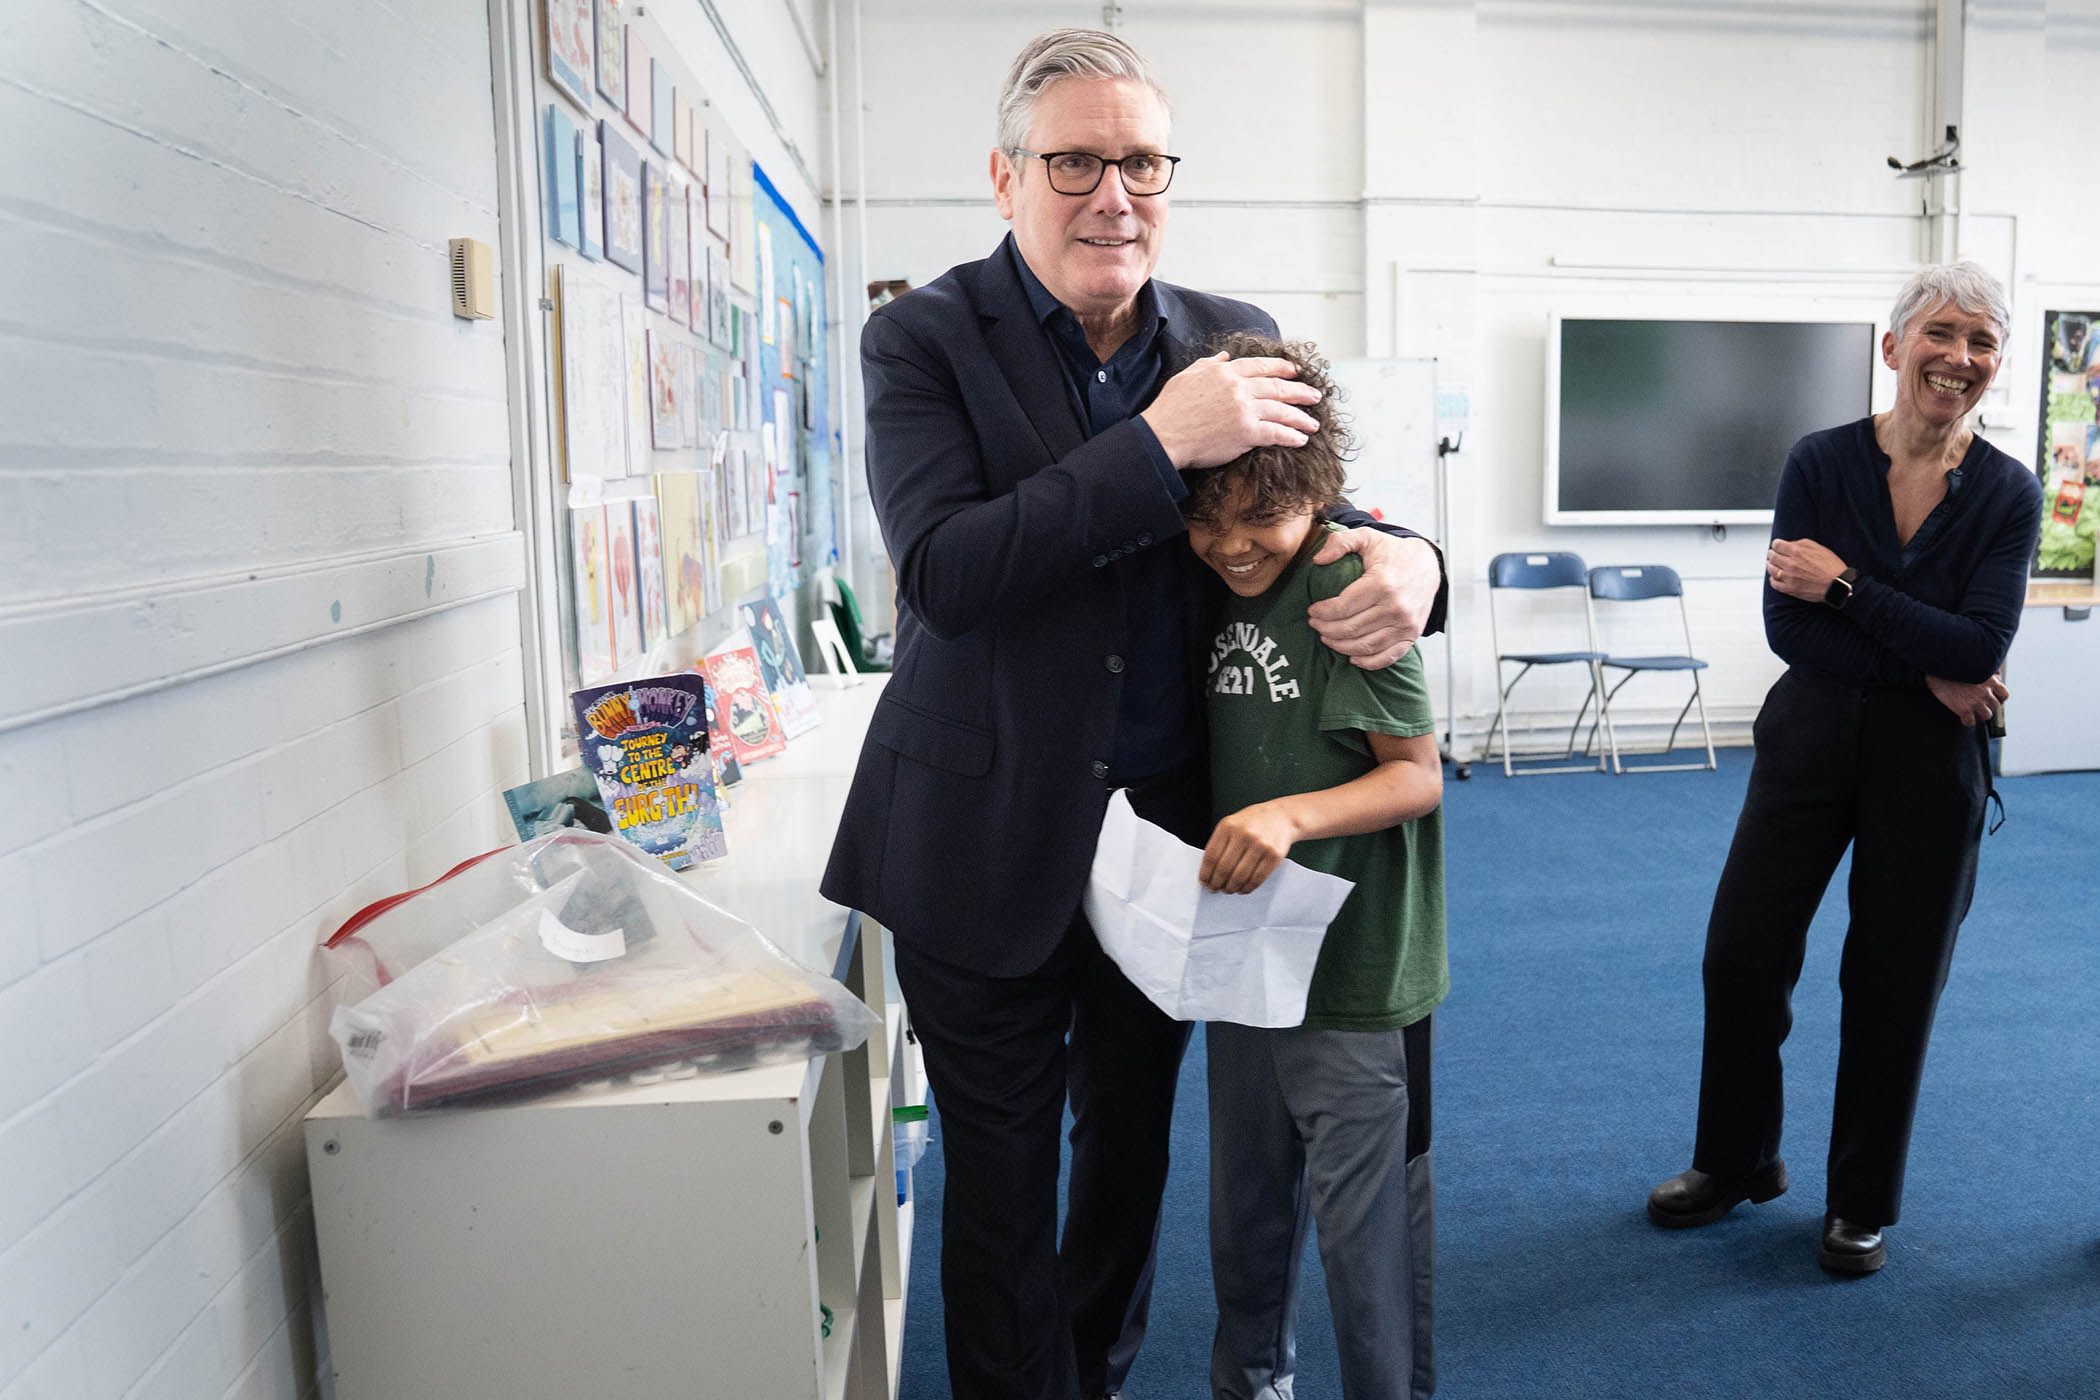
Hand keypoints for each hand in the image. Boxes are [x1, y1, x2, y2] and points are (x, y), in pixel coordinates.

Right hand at [1141, 352, 1322, 469]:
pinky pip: (1276, 433)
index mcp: (1225, 372)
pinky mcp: (1246, 432)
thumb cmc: (1170, 408)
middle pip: (1278, 387)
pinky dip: (1291, 436)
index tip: (1295, 371)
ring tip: (1313, 424)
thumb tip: (1224, 355)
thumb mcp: (1187, 376)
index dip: (1282, 368)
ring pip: (1281, 410)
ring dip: (1301, 418)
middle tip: (1315, 396)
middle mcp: (1238, 387)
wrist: (1163, 435)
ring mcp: (1244, 409)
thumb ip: (1208, 363)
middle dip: (1300, 392)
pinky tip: (1300, 440)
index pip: (1261, 366)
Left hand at [1199, 801, 1297, 893]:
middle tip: (1215, 889)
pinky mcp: (1274, 855)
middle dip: (1217, 883)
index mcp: (1228, 826)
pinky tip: (1242, 889)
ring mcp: (1260, 845)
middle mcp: (1244, 834)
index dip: (1206, 873)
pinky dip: (1247, 888)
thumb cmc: (1253, 822)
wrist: (1281, 816)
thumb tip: (1209, 871)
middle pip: (1224, 868)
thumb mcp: (1232, 824)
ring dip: (1231, 888)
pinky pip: (1257, 879)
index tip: (1204, 882)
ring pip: (1240, 876)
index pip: (1211, 856)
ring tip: (1228, 890)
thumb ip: (1221, 843)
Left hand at [1307, 532, 1439, 668]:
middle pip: (1351, 628)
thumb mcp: (1366, 537)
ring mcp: (1405, 623)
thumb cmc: (1393, 552)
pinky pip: (1388, 656)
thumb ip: (1340, 542)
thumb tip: (1318, 560)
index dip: (1322, 612)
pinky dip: (1368, 662)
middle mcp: (1395, 606)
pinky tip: (1352, 658)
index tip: (1312, 610)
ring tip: (1327, 638)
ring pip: (1365, 645)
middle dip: (1326, 629)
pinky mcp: (1412, 634)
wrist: (1427, 564)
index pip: (1343, 606)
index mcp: (1382, 583)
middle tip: (1315, 624)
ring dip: (1341, 646)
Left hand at [1766, 538, 1848, 602]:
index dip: (1776, 545)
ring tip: (1773, 565)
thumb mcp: (1819, 548)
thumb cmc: (1831, 566)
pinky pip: (1774, 583)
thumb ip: (1801, 544)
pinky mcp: (1790, 589)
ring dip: (1771, 566)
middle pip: (1772, 556)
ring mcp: (1789, 577)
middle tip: (1773, 555)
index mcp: (1798, 552)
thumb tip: (1789, 544)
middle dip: (1772, 554)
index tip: (1777, 546)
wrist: (1838, 585)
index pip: (1777, 545)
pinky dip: (1773, 579)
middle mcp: (1791, 564)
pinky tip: (1776, 577)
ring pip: (1771, 569)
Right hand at [1926, 672, 2006, 725]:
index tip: (1993, 699)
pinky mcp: (1963, 710)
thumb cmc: (1955, 666)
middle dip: (1988, 707)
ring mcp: (1975, 702)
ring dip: (1980, 715)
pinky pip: (1970, 722)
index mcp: (1990, 681)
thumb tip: (1997, 677)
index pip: (2004, 694)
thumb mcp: (1976, 665)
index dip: (1999, 699)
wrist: (1937, 671)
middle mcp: (1985, 692)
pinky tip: (1962, 717)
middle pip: (1995, 706)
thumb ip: (1989, 672)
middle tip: (1980, 706)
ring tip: (1973, 712)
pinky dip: (1967, 721)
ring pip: (1987, 716)